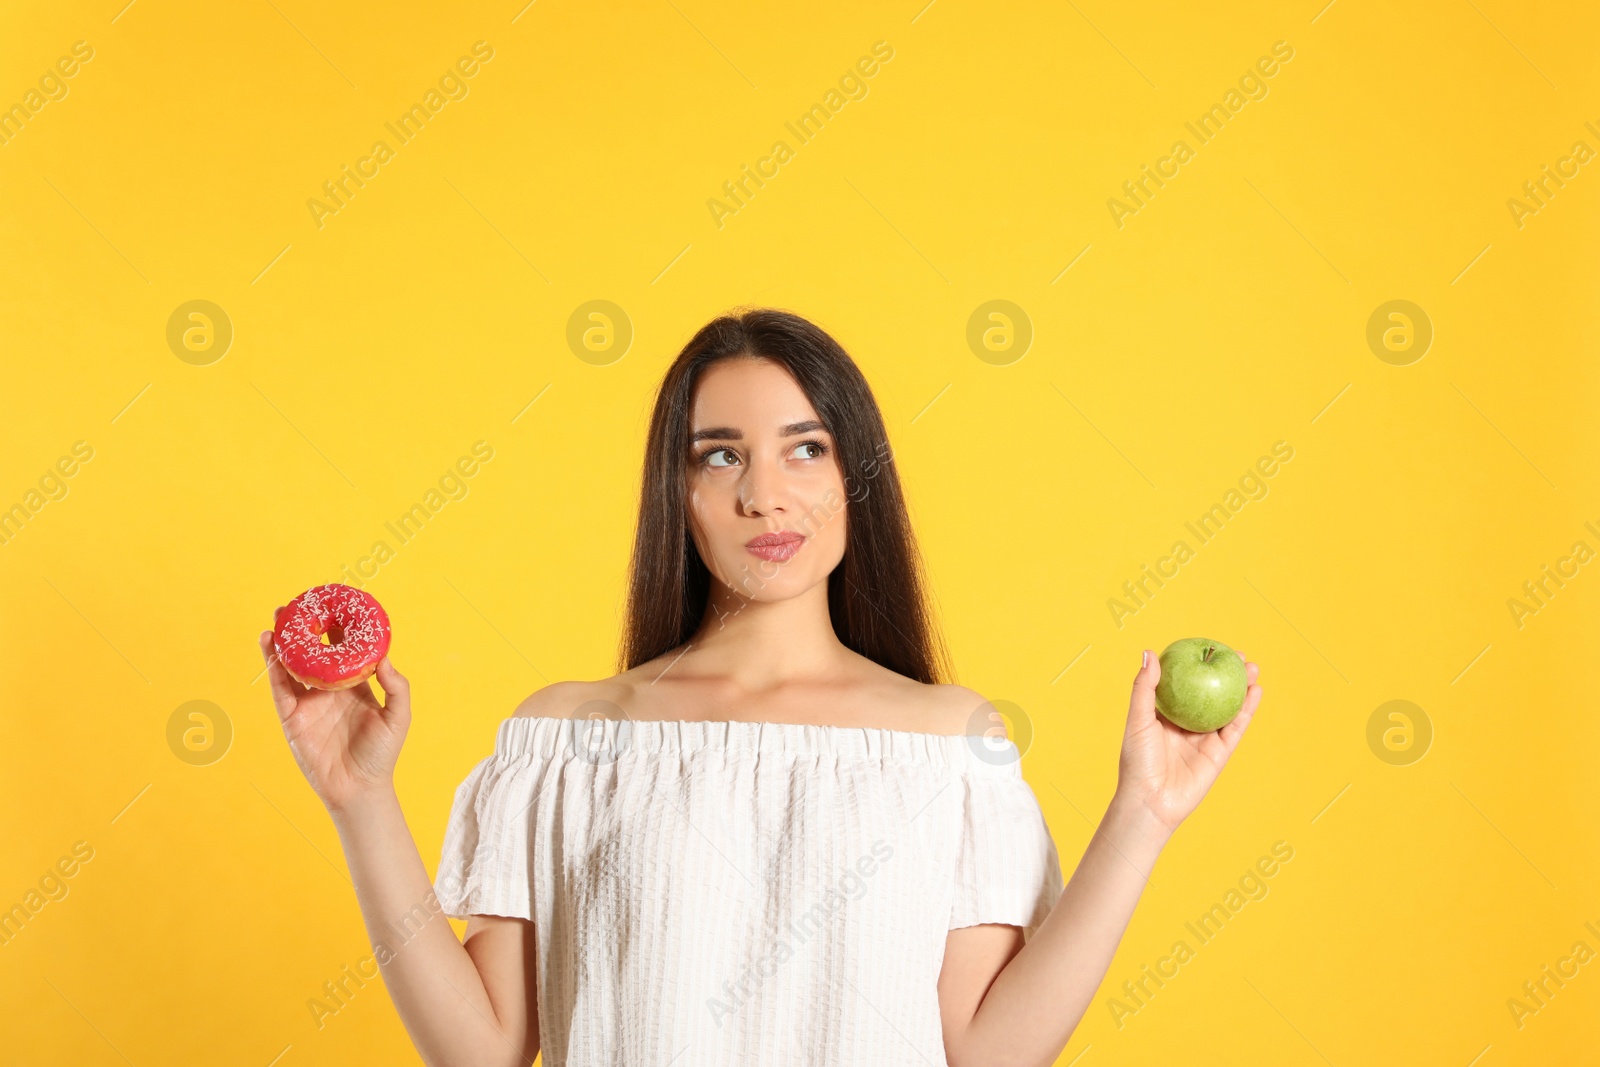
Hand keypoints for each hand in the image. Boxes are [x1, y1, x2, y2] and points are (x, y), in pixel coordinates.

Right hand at [258, 618, 410, 814]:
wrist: (359, 788)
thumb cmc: (382, 754)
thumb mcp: (398, 717)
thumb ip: (396, 687)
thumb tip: (383, 658)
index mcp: (354, 684)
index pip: (344, 649)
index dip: (339, 626)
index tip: (335, 602)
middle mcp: (329, 689)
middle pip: (313, 651)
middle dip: (306, 627)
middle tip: (298, 602)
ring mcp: (308, 701)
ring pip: (292, 664)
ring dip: (284, 641)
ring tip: (279, 616)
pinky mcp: (292, 716)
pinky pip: (280, 687)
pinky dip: (273, 665)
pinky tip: (270, 645)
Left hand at [1114, 647, 1261, 833]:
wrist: (1151, 802)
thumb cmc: (1138, 761)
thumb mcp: (1138, 720)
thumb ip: (1145, 688)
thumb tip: (1149, 652)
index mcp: (1165, 715)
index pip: (1184, 684)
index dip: (1197, 666)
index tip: (1208, 646)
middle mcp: (1186, 725)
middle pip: (1209, 694)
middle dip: (1223, 674)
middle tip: (1236, 654)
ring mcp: (1204, 739)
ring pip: (1227, 708)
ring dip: (1241, 688)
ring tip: (1252, 668)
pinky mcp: (1219, 754)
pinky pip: (1235, 727)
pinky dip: (1247, 710)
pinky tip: (1256, 692)